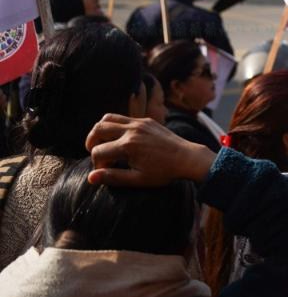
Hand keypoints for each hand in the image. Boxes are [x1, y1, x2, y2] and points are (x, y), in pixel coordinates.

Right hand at [85, 114, 215, 186]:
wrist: (188, 158)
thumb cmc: (164, 172)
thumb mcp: (138, 179)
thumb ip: (113, 177)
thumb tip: (90, 177)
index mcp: (129, 145)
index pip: (98, 152)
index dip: (97, 164)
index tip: (106, 170)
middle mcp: (132, 130)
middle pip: (98, 129)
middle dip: (91, 142)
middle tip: (95, 153)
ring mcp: (140, 122)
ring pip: (109, 118)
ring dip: (100, 130)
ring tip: (102, 143)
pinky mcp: (147, 120)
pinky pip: (123, 117)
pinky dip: (115, 126)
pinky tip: (119, 139)